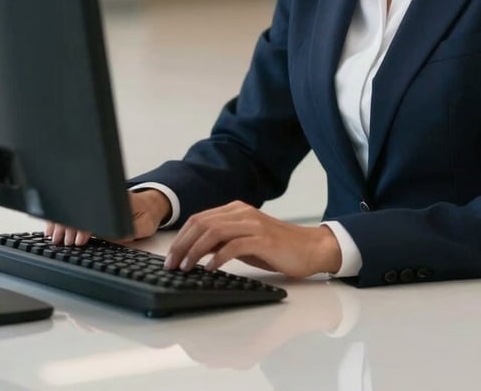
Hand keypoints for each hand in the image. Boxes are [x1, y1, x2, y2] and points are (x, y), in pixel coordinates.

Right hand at [46, 189, 171, 245]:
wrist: (150, 205)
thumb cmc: (147, 216)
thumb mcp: (141, 227)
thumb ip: (124, 232)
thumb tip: (103, 236)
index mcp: (119, 200)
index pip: (95, 211)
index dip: (84, 226)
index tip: (79, 239)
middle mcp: (106, 196)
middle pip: (81, 208)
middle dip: (69, 226)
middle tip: (64, 241)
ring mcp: (98, 198)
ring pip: (75, 208)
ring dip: (62, 222)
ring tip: (55, 237)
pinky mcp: (94, 203)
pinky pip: (75, 208)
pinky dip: (63, 218)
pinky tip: (54, 227)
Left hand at [163, 201, 341, 277]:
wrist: (310, 248)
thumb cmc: (277, 248)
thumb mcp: (244, 243)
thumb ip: (222, 242)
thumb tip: (195, 251)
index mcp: (236, 210)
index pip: (199, 219)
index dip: (181, 237)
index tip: (170, 256)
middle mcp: (242, 213)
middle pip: (202, 223)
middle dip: (182, 245)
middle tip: (171, 265)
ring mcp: (253, 224)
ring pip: (214, 232)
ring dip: (195, 251)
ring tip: (186, 268)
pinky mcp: (263, 239)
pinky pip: (233, 245)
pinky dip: (217, 257)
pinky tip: (209, 269)